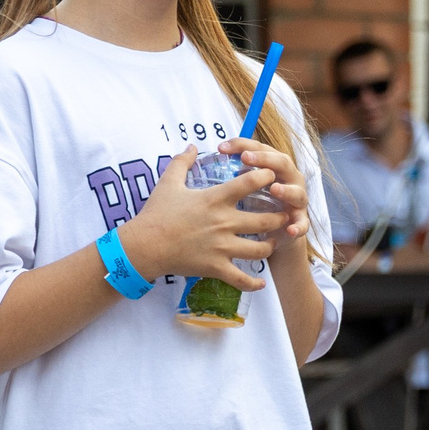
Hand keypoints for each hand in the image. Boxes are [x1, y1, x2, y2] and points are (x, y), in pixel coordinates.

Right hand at [121, 148, 288, 289]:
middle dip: (280, 217)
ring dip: (271, 246)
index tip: (272, 176)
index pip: (250, 183)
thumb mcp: (168, 183)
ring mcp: (222, 247)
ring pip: (260, 250)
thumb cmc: (156, 213)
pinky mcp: (216, 267)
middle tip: (284, 214)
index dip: (266, 177)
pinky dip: (253, 283)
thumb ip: (182, 162)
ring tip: (272, 241)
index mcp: (215, 200)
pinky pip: (241, 279)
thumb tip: (192, 146)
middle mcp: (224, 223)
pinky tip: (260, 282)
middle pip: (265, 220)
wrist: (144, 245)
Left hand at [224, 136, 312, 263]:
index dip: (242, 145)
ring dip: (287, 190)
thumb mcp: (235, 188)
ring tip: (275, 190)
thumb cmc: (251, 206)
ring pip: (297, 193)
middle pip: (282, 163)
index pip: (260, 149)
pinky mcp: (298, 223)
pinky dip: (298, 226)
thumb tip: (192, 149)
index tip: (222, 147)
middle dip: (265, 160)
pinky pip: (302, 224)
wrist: (272, 236)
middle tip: (246, 158)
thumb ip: (223, 170)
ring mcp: (295, 202)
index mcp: (272, 167)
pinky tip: (289, 229)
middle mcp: (287, 180)